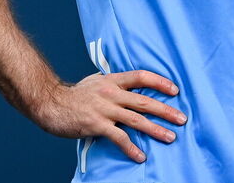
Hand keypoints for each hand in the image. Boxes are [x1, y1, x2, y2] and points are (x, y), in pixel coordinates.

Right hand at [32, 70, 186, 162]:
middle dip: (166, 111)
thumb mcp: (95, 82)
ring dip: (156, 130)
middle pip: (145, 101)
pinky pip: (119, 137)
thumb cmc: (73, 95)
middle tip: (182, 119)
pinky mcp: (97, 124)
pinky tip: (140, 156)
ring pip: (137, 120)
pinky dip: (131, 148)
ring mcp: (105, 109)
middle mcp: (111, 92)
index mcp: (112, 80)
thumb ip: (112, 84)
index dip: (160, 82)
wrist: (51, 103)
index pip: (141, 76)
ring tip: (170, 137)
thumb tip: (127, 86)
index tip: (175, 90)